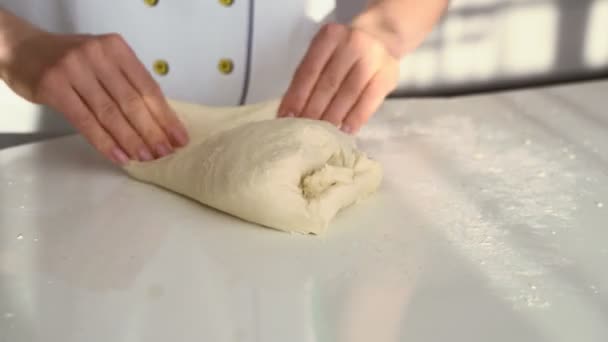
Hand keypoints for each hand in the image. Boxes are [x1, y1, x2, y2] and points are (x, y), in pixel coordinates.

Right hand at [2, 29, 188, 164]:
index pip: (148, 87)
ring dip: (132, 140)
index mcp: (116, 48)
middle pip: (132, 102)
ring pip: (111, 113)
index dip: (166, 116)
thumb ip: (128, 83)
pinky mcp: (54, 86)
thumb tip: (160, 122)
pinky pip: (85, 121)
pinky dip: (105, 142)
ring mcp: (74, 69)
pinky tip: (119, 156)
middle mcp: (97, 55)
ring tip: (146, 158)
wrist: (24, 50)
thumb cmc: (71, 60)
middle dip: (152, 131)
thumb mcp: (104, 61)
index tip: (179, 138)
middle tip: (165, 152)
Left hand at [278, 23, 398, 133]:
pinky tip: (345, 131)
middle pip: (328, 83)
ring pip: (348, 93)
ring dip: (333, 117)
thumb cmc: (343, 52)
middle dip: (313, 110)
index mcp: (329, 37)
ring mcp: (372, 58)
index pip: (309, 70)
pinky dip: (355, 118)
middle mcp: (352, 44)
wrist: (381, 37)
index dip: (297, 96)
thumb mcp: (324, 53)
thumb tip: (290, 112)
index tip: (287, 117)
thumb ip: (309, 76)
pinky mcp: (387, 75)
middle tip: (303, 132)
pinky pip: (369, 101)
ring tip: (321, 135)